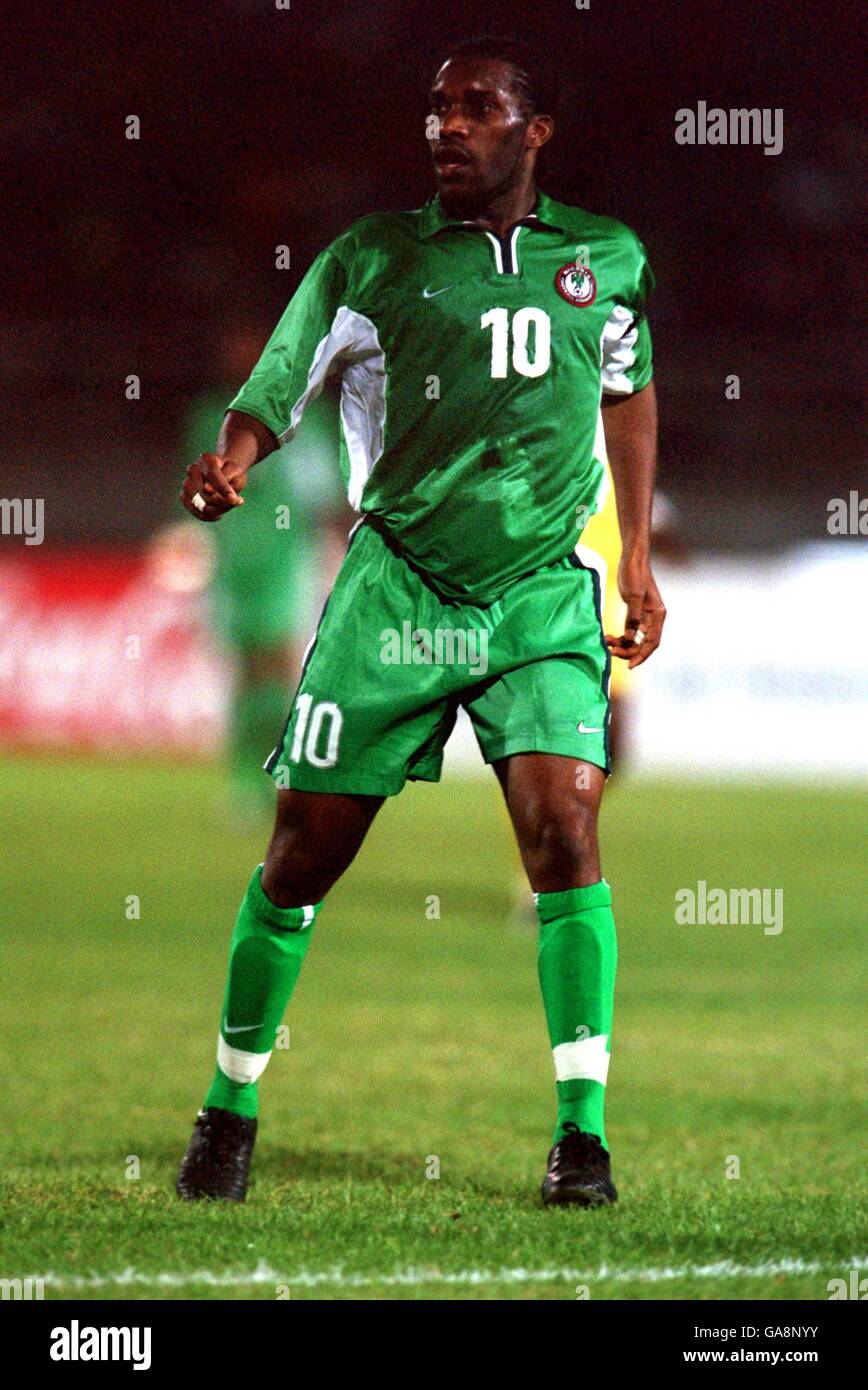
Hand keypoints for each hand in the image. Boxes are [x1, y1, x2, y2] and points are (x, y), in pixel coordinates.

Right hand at [179, 453, 247, 521]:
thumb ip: (226, 482)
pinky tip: (218, 514)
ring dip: (216, 510)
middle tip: (236, 501)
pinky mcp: (184, 496)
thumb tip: (207, 491)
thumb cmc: (232, 472)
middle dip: (223, 501)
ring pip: (199, 504)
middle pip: (204, 492)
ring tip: (227, 506)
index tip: (237, 500)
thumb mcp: (237, 474)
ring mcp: (186, 482)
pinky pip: (195, 511)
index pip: (212, 475)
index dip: (224, 489)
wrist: (225, 471)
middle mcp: (193, 469)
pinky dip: (208, 516)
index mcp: (207, 458)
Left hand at [606, 552, 665, 667]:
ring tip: (607, 642)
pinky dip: (621, 637)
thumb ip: (632, 618)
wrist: (632, 559)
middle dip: (629, 651)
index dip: (642, 655)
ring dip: (623, 644)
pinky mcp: (636, 613)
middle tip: (612, 652)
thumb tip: (630, 638)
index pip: (652, 642)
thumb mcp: (633, 596)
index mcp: (657, 615)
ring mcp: (645, 616)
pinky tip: (610, 637)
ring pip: (636, 639)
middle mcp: (654, 618)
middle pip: (644, 643)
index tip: (630, 666)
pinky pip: (630, 632)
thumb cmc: (635, 574)